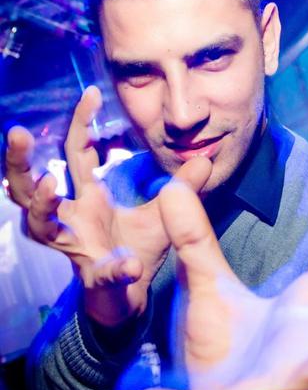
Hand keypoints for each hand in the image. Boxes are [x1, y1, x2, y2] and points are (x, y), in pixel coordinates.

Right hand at [5, 86, 210, 325]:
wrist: (134, 296)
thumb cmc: (137, 249)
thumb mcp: (163, 211)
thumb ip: (183, 186)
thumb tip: (206, 157)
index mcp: (88, 198)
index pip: (75, 153)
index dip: (79, 123)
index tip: (91, 92)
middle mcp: (72, 219)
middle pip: (31, 188)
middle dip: (19, 161)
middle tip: (17, 133)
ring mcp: (76, 248)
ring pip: (40, 227)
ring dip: (40, 206)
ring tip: (48, 184)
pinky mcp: (94, 279)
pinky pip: (100, 274)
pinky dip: (115, 270)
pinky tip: (129, 264)